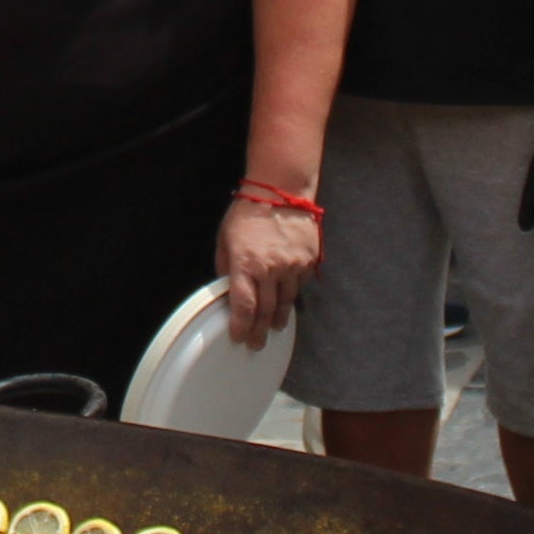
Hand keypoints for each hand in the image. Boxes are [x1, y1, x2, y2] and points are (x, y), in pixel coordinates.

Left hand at [218, 193, 320, 346]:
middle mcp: (270, 269)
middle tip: (256, 343)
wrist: (281, 190)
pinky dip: (292, 295)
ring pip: (286, 302)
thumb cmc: (248, 212)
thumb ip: (225, 267)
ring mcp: (292, 266)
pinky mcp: (307, 261)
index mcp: (245, 264)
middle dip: (259, 330)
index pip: (243, 306)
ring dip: (278, 318)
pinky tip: (287, 301)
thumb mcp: (225, 239)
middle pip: (266, 311)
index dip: (241, 327)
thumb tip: (226, 289)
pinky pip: (299, 285)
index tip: (239, 338)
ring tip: (273, 328)